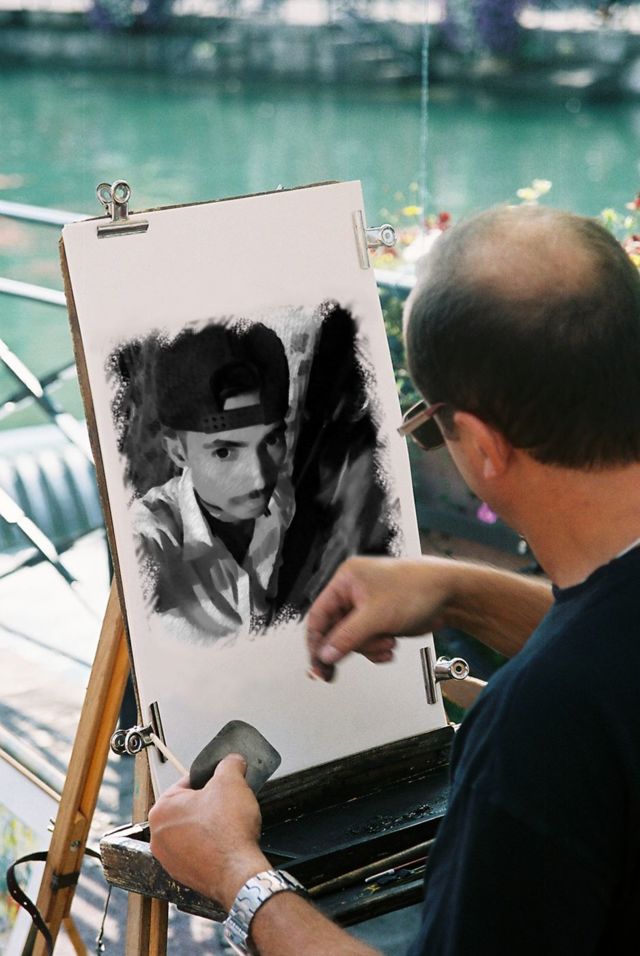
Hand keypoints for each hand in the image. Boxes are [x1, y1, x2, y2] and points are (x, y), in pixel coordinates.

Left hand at [148, 754, 269, 909]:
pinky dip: (210, 846)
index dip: (209, 781)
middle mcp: (159, 836)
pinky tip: (225, 844)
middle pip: (188, 808)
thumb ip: (229, 764)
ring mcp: (169, 859)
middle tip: (227, 805)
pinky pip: (196, 851)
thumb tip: (232, 761)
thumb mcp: (232, 781)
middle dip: (208, 804)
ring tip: (227, 825)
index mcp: (161, 809)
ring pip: (191, 831)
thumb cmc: (228, 833)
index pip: (186, 783)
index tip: (222, 785)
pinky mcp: (183, 875)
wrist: (238, 873)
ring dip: (208, 826)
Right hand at [306, 556, 453, 680]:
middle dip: (350, 646)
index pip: (318, 614)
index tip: (317, 665)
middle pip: (335, 630)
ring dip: (369, 647)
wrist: (450, 594)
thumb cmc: (417, 589)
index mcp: (346, 580)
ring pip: (353, 639)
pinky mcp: (380, 619)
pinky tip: (390, 647)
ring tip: (387, 644)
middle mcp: (353, 591)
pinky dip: (377, 648)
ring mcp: (367, 606)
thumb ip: (347, 637)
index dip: (316, 642)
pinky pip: (368, 640)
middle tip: (334, 672)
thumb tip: (325, 655)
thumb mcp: (376, 616)